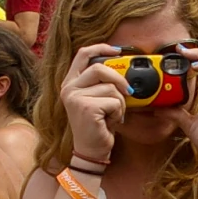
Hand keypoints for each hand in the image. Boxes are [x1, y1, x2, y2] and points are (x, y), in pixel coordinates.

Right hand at [60, 43, 127, 165]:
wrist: (91, 150)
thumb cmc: (97, 125)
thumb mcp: (98, 99)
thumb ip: (103, 82)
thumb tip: (123, 68)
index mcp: (70, 83)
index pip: (83, 54)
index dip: (101, 48)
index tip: (117, 50)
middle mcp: (69, 88)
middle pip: (100, 68)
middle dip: (119, 79)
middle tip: (129, 90)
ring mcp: (75, 98)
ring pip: (111, 88)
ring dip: (119, 103)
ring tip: (112, 115)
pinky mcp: (86, 108)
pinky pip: (114, 102)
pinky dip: (119, 113)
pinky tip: (110, 122)